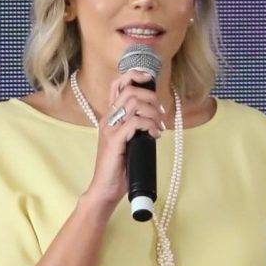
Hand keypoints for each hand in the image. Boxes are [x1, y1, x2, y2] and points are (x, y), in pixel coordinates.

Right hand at [83, 68, 164, 210]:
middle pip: (129, 90)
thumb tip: (156, 117)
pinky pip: (135, 122)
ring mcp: (110, 129)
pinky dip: (149, 125)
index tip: (150, 79)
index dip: (133, 75)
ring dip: (152, 112)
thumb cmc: (119, 167)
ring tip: (158, 127)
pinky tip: (154, 135)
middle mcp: (108, 119)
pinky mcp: (114, 141)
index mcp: (111, 117)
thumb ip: (137, 127)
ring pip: (133, 103)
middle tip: (160, 114)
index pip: (117, 84)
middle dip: (151, 97)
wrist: (106, 189)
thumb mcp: (129, 141)